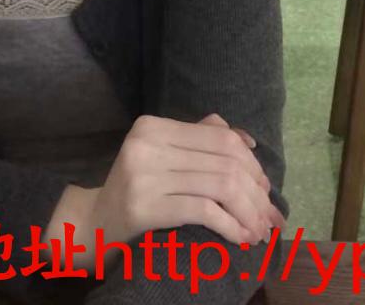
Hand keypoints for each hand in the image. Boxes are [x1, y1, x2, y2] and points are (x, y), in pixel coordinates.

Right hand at [52, 113, 284, 259]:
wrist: (94, 222)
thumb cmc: (136, 188)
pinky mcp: (144, 207)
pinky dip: (230, 225)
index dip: (251, 162)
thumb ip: (198, 140)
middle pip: (224, 162)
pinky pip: (203, 211)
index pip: (220, 137)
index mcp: (153, 125)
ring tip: (259, 231)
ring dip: (249, 212)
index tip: (266, 188)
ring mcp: (144, 174)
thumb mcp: (162, 155)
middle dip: (256, 192)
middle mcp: (147, 144)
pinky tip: (240, 238)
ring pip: (219, 186)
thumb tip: (246, 138)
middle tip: (270, 216)